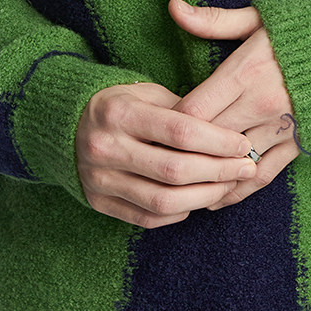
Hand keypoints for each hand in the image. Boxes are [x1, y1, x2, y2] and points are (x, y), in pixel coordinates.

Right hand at [76, 82, 255, 228]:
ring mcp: (99, 179)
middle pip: (175, 170)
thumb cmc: (120, 105)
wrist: (65, 124)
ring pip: (163, 201)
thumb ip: (183, 112)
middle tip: (245, 169)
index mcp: (119, 113)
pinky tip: (195, 201)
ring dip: (203, 197)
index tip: (243, 144)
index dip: (218, 141)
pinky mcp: (98, 202)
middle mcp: (105, 147)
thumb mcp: (146, 93)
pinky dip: (177, 213)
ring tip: (226, 187)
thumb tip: (229, 137)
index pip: (180, 131)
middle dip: (219, 172)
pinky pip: (146, 218)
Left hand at [168, 0, 299, 210]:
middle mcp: (261, 104)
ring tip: (178, 186)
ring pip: (231, 162)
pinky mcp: (300, 143)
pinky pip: (262, 175)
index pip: (191, 111)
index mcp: (245, 71)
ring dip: (205, 175)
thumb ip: (213, 20)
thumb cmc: (308, 28)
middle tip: (154, 162)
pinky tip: (217, 197)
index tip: (152, 127)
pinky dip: (237, 189)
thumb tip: (173, 8)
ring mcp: (281, 127)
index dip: (167, 123)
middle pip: (206, 140)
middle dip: (179, 153)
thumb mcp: (259, 17)